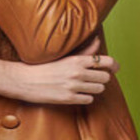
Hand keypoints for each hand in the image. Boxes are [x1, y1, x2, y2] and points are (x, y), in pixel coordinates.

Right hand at [0, 35, 118, 104]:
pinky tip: (77, 93)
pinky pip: (88, 99)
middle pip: (105, 77)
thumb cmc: (43, 65)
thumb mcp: (64, 55)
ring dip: (94, 87)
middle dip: (102, 77)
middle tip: (95, 77)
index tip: (115, 68)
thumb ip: (84, 50)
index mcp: (77, 60)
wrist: (24, 80)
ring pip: (99, 89)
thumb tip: (98, 40)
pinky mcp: (68, 99)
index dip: (114, 65)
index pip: (106, 61)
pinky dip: (86, 97)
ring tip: (85, 85)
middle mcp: (77, 73)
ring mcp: (74, 87)